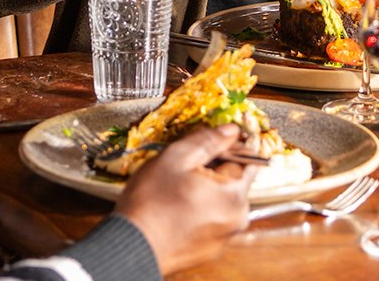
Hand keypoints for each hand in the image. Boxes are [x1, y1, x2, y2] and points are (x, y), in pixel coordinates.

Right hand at [115, 124, 255, 274]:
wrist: (131, 246)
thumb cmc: (151, 204)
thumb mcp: (176, 158)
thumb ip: (207, 140)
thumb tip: (230, 130)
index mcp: (235, 196)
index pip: (247, 159)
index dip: (230, 144)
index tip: (215, 139)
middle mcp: (237, 219)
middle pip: (234, 180)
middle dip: (214, 167)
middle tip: (186, 164)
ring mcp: (223, 235)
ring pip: (221, 198)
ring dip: (205, 187)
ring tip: (177, 186)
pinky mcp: (209, 246)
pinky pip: (211, 217)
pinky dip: (199, 207)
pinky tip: (176, 204)